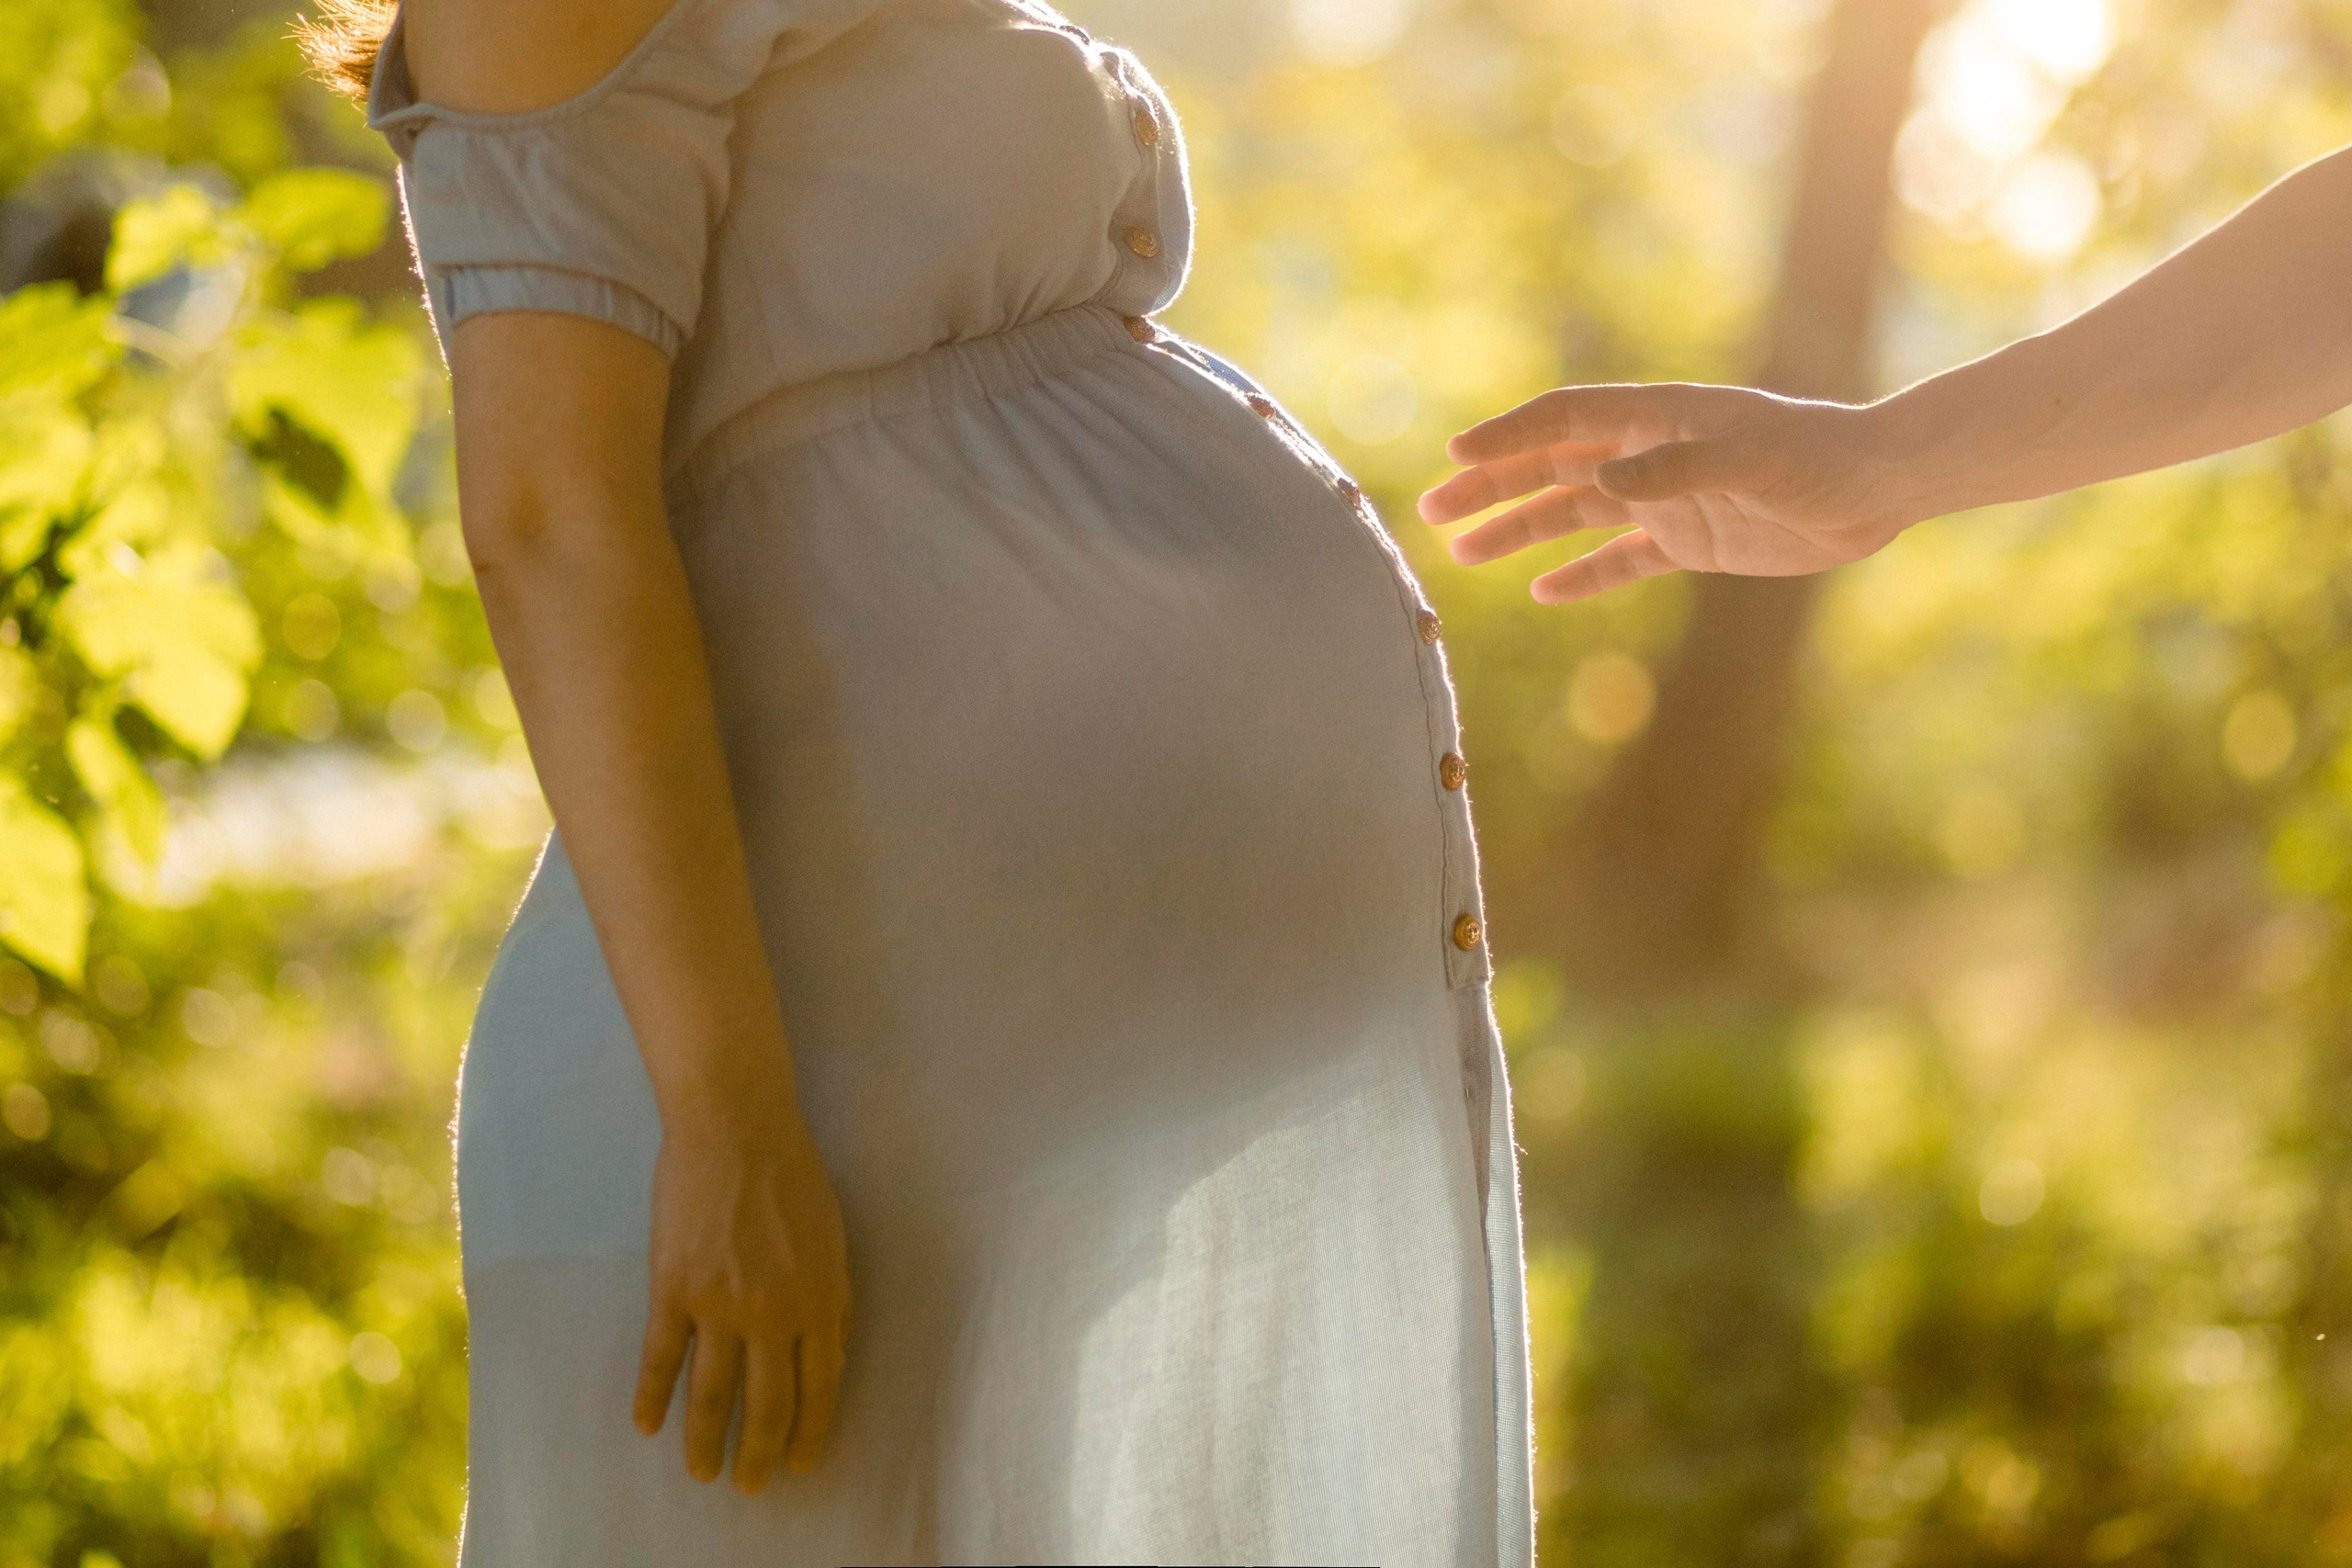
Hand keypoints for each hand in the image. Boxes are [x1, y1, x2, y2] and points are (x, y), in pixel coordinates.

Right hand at [633, 1101, 852, 1492]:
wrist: (736, 1128)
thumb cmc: (792, 1177)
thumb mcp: (832, 1241)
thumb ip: (830, 1300)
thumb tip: (828, 1355)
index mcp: (821, 1300)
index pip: (820, 1387)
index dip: (807, 1431)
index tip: (798, 1463)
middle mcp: (774, 1313)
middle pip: (766, 1404)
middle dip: (757, 1454)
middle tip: (749, 1486)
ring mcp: (721, 1304)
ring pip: (712, 1394)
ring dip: (704, 1441)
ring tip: (701, 1473)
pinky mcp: (673, 1289)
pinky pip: (662, 1358)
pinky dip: (653, 1397)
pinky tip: (647, 1426)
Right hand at [1416, 383, 1913, 603]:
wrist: (1878, 489)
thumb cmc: (1818, 457)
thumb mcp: (1749, 459)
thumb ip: (1674, 469)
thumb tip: (1597, 483)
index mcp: (1657, 417)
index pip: (1564, 419)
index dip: (1508, 435)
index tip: (1455, 455)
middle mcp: (1650, 454)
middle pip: (1552, 466)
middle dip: (1491, 485)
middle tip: (1433, 512)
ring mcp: (1666, 498)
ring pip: (1573, 513)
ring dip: (1518, 529)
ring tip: (1462, 555)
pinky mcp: (1690, 541)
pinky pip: (1621, 559)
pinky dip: (1582, 575)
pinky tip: (1542, 592)